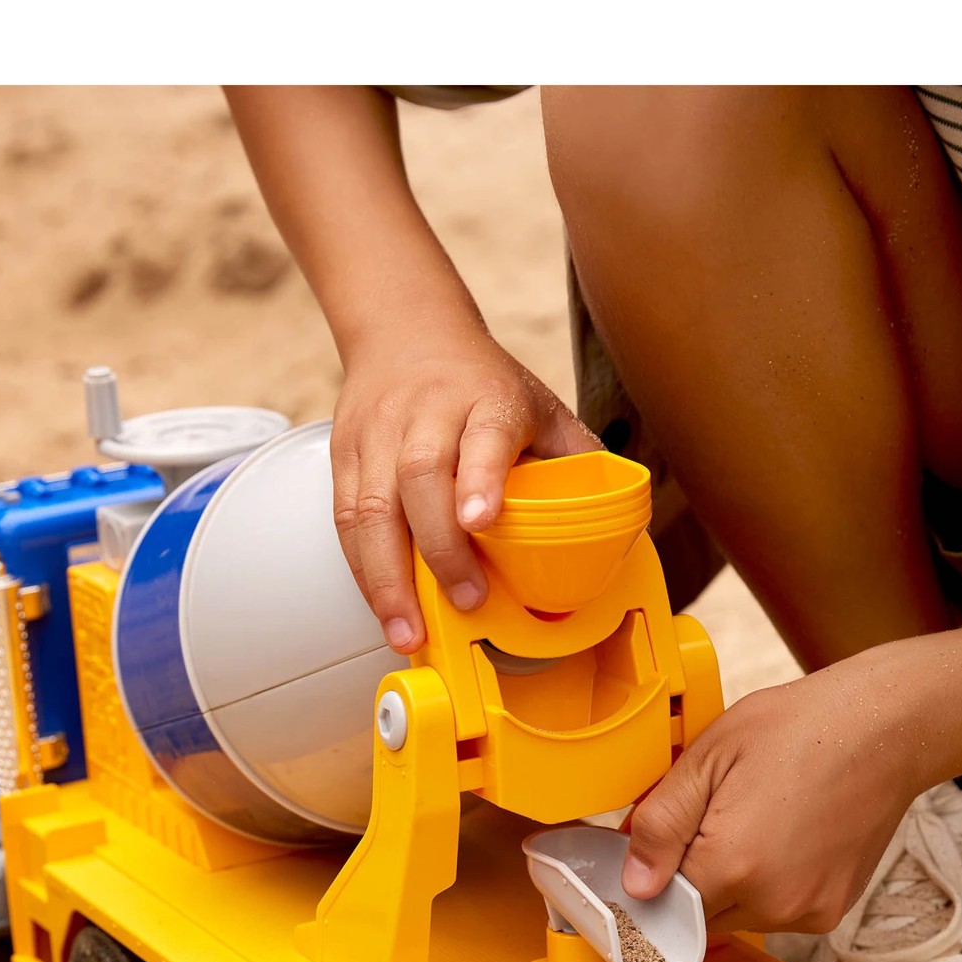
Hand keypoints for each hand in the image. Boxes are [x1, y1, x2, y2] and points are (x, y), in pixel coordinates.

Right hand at [331, 326, 600, 652]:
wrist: (406, 329)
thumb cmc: (482, 383)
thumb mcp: (541, 406)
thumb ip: (576, 460)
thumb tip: (617, 526)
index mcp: (485, 400)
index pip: (484, 436)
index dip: (481, 478)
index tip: (482, 521)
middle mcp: (426, 414)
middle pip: (419, 477)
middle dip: (439, 548)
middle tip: (466, 600)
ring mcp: (379, 435)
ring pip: (369, 507)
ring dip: (387, 579)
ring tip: (407, 632)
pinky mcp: (344, 457)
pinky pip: (345, 520)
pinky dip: (363, 571)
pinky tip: (384, 609)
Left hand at [622, 650, 932, 932]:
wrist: (885, 727)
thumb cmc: (802, 727)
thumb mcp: (710, 757)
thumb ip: (662, 823)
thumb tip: (635, 884)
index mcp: (733, 864)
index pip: (661, 903)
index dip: (653, 873)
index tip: (661, 847)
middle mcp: (773, 902)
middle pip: (698, 916)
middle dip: (693, 876)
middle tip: (717, 817)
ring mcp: (807, 912)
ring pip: (737, 916)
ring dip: (731, 883)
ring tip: (756, 820)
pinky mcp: (831, 912)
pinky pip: (776, 913)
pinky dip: (768, 886)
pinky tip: (783, 836)